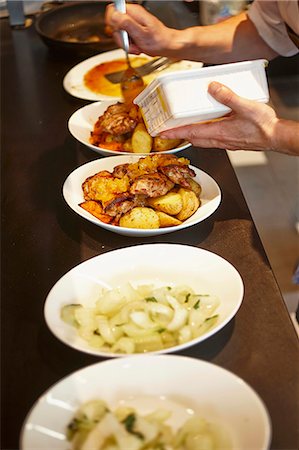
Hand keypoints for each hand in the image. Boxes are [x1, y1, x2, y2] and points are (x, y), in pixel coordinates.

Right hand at [105, 3, 175, 55]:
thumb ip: (126, 23)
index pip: (113, 10)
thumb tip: (115, 16)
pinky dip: (130, 45)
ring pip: (120, 33)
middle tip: (129, 44)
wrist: (168, 46)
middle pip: (114, 24)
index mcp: (133, 12)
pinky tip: (137, 47)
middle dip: (120, 37)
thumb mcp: (141, 33)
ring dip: (126, 43)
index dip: (112, 22)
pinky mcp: (135, 30)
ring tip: (136, 47)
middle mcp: (132, 15)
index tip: (118, 32)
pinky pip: (126, 38)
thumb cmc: (159, 41)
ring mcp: (133, 23)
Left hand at [160, 81, 279, 151]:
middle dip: (179, 134)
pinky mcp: (231, 141)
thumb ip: (228, 96)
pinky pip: (212, 138)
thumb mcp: (245, 106)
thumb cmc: (264, 127)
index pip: (190, 133)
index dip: (174, 133)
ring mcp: (225, 142)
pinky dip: (204, 133)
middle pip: (193, 138)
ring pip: (202, 139)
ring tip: (184, 126)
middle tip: (168, 130)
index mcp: (219, 132)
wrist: (276, 137)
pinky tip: (208, 124)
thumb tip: (213, 88)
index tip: (161, 133)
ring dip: (191, 134)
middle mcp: (219, 140)